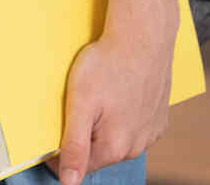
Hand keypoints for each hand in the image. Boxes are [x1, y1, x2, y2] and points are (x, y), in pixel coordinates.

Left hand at [49, 23, 174, 183]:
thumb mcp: (80, 104)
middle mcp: (136, 146)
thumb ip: (74, 145)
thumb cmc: (108, 65)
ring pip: (117, 140)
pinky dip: (122, 117)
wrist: (143, 38)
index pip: (81, 166)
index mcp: (115, 147)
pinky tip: (116, 96)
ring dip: (103, 128)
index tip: (51, 137)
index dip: (61, 155)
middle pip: (99, 153)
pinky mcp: (158, 118)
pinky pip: (134, 127)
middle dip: (83, 138)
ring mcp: (150, 132)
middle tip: (75, 107)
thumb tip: (69, 181)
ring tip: (98, 99)